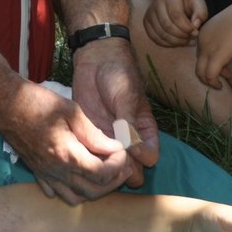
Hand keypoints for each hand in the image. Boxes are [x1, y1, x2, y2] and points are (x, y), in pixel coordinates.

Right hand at [0, 82, 130, 204]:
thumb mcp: (72, 111)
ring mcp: (45, 175)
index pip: (102, 173)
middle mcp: (57, 171)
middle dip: (114, 181)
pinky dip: (72, 190)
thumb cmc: (38, 103)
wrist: (5, 105)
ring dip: (95, 190)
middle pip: (93, 191)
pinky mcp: (37, 173)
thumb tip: (115, 148)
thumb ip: (94, 134)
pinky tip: (78, 175)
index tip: (122, 151)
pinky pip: (56, 193)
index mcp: (67, 155)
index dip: (118, 165)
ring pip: (76, 198)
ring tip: (105, 173)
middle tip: (123, 166)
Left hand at [71, 37, 159, 187]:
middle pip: (132, 168)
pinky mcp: (90, 135)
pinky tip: (81, 155)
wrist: (96, 60)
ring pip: (110, 165)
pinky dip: (87, 158)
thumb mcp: (127, 97)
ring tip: (94, 161)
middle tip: (110, 163)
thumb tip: (136, 150)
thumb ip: (129, 123)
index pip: (150, 157)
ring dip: (103, 167)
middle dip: (122, 170)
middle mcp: (128, 140)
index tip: (130, 152)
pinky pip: (91, 154)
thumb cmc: (119, 75)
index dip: (142, 159)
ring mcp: (108, 139)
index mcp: (145, 131)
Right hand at [144, 0, 207, 47]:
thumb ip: (201, 13)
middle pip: (167, 26)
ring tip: (187, 40)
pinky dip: (167, 43)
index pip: (176, 15)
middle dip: (182, 36)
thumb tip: (195, 27)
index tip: (196, 32)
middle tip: (192, 38)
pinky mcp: (146, 21)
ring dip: (176, 42)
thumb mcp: (199, 2)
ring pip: (161, 34)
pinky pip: (155, 38)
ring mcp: (149, 12)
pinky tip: (178, 42)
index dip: (187, 27)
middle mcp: (156, 1)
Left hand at [194, 0, 231, 89]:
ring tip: (219, 85)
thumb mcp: (230, 27)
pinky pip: (209, 76)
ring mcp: (207, 50)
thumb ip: (225, 38)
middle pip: (200, 62)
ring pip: (200, 72)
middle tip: (226, 74)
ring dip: (209, 81)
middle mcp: (201, 41)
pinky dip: (213, 83)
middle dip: (210, 71)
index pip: (201, 52)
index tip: (225, 66)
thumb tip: (229, 49)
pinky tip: (220, 86)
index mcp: (204, 32)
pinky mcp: (216, 58)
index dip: (211, 61)